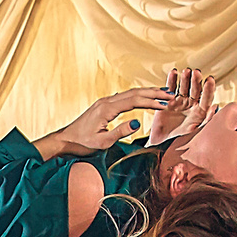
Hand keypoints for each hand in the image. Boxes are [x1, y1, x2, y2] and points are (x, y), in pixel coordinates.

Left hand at [36, 84, 178, 156]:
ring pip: (130, 93)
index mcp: (107, 109)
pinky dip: (138, 96)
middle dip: (153, 93)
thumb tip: (137, 123)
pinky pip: (124, 97)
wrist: (66, 140)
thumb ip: (120, 132)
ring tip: (163, 93)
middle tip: (170, 94)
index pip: (134, 101)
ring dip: (147, 92)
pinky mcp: (104, 105)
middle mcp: (106, 101)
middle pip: (134, 93)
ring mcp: (105, 102)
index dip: (151, 101)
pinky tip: (146, 97)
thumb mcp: (102, 142)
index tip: (165, 103)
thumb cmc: (82, 144)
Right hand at [142, 66, 215, 146]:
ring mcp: (180, 101)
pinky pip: (170, 88)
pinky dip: (171, 80)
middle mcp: (191, 105)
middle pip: (195, 90)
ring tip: (186, 71)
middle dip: (196, 81)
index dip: (208, 89)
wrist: (161, 144)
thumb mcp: (194, 132)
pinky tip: (174, 72)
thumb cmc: (179, 141)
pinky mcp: (168, 100)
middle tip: (196, 73)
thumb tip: (216, 107)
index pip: (206, 98)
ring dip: (185, 79)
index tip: (210, 80)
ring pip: (184, 87)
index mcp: (200, 112)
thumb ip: (206, 120)